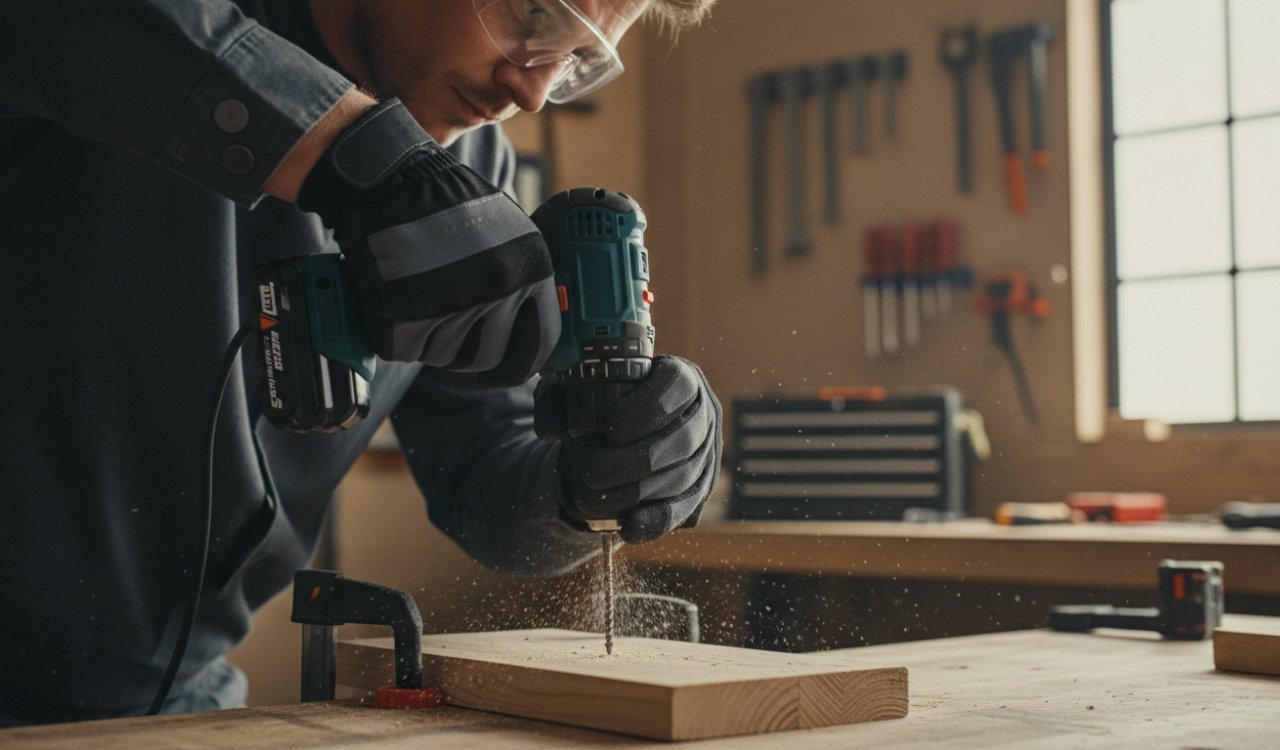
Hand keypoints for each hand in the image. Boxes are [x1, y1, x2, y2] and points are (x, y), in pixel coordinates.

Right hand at [297, 98, 559, 386]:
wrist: (392, 178)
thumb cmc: (450, 204)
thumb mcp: (512, 233)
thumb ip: (526, 281)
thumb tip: (536, 331)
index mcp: (531, 269)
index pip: (541, 343)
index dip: (522, 363)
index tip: (508, 370)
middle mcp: (498, 289)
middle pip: (488, 358)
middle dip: (468, 353)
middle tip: (450, 332)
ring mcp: (451, 304)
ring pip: (446, 357)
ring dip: (432, 341)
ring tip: (420, 301)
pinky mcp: (404, 315)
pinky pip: (406, 350)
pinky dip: (397, 334)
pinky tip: (395, 300)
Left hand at [534, 356, 723, 543]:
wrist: (615, 440)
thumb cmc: (601, 405)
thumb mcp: (578, 390)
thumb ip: (560, 399)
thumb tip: (552, 428)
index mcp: (682, 379)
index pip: (678, 386)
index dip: (647, 408)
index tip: (610, 429)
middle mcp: (702, 416)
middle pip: (683, 439)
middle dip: (634, 460)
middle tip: (589, 470)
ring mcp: (705, 457)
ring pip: (682, 478)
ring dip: (635, 492)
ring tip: (590, 497)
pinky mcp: (698, 493)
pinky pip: (683, 511)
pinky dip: (654, 521)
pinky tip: (626, 526)